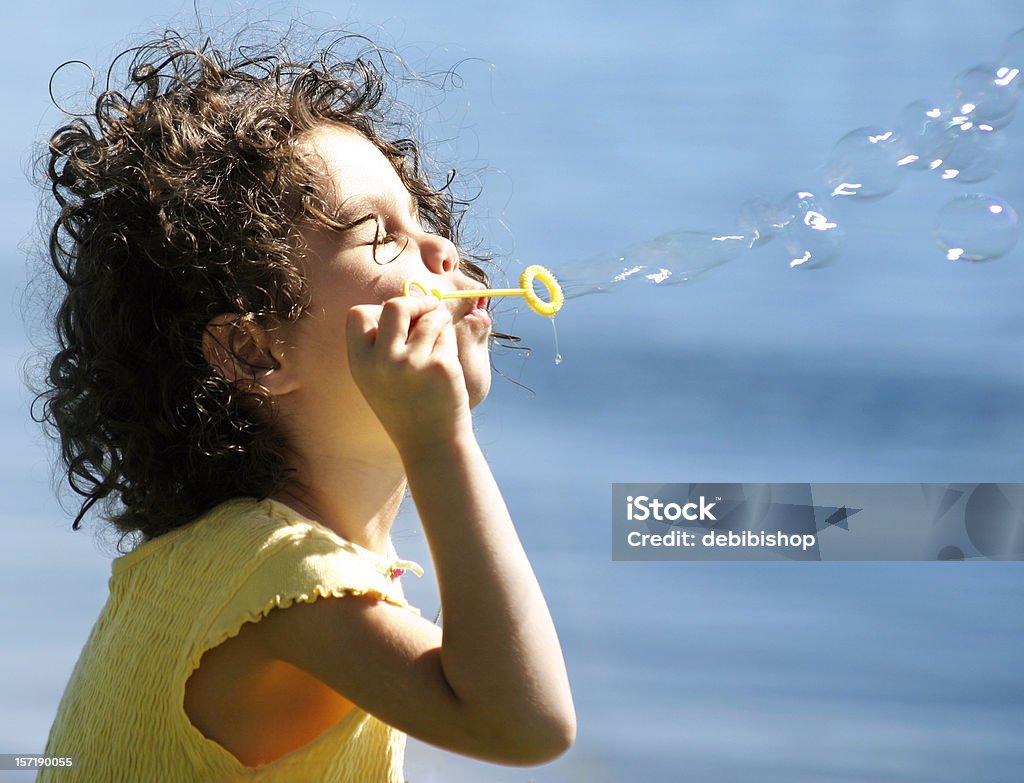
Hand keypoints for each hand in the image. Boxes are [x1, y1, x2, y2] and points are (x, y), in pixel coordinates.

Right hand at [346, 295, 472, 450]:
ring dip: (439, 322)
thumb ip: (383, 342)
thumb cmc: (406, 406)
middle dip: (417, 303)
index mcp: (360, 364)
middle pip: (395, 305)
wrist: (430, 444)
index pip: (357, 314)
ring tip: (440, 346)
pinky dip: (450, 339)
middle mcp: (382, 362)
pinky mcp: (440, 366)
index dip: (378, 311)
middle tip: (430, 311)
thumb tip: (410, 300)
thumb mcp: (378, 377)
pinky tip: (448, 363)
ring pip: (430, 317)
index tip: (399, 321)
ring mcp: (412, 364)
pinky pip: (447, 333)